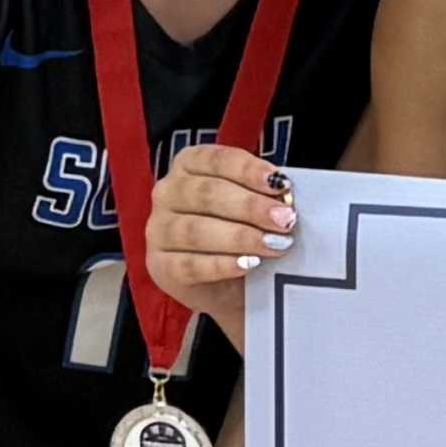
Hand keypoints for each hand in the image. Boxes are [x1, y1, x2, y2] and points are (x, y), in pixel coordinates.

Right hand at [146, 141, 295, 350]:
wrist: (231, 286)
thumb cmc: (242, 234)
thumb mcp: (254, 209)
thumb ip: (265, 196)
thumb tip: (286, 197)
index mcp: (189, 165)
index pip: (214, 160)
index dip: (248, 170)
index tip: (281, 183)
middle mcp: (167, 193)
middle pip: (206, 194)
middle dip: (250, 206)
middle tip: (285, 220)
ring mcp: (158, 230)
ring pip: (196, 230)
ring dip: (240, 237)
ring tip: (274, 245)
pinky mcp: (160, 266)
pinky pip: (190, 264)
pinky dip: (221, 264)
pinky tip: (248, 264)